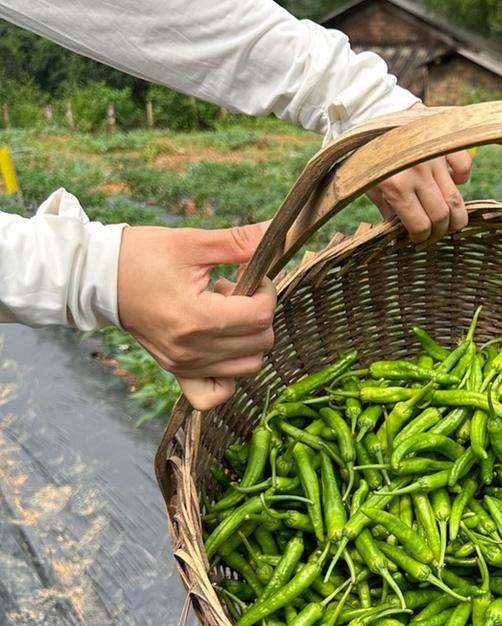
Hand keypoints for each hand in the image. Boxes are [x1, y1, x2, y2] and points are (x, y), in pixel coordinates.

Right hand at [117, 222, 275, 410]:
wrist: (99, 277)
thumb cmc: (141, 256)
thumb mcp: (192, 242)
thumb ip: (240, 242)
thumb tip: (278, 231)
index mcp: (197, 317)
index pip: (261, 315)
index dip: (266, 291)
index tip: (248, 276)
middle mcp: (191, 350)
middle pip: (261, 341)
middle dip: (258, 312)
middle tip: (233, 291)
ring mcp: (183, 365)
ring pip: (249, 365)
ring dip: (248, 339)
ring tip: (224, 313)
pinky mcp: (176, 372)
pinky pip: (215, 394)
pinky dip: (229, 375)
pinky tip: (222, 346)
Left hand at [365, 106, 472, 240]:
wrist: (373, 115)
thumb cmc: (368, 155)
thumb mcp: (369, 185)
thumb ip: (387, 210)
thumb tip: (402, 234)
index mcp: (395, 186)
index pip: (420, 225)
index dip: (422, 238)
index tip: (419, 239)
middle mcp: (417, 173)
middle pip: (442, 216)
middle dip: (440, 231)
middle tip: (435, 232)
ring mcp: (434, 158)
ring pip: (456, 200)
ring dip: (455, 216)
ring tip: (449, 220)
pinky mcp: (444, 145)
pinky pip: (464, 167)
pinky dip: (462, 179)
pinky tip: (453, 183)